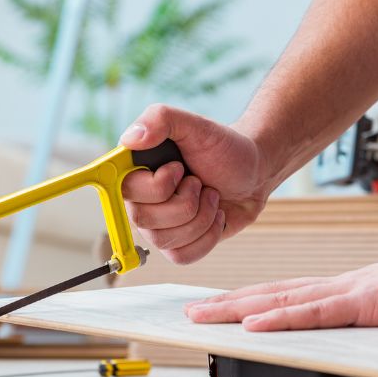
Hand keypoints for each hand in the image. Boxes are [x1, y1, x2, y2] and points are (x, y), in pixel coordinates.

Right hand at [120, 104, 272, 263]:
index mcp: (135, 169)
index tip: (179, 170)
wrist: (254, 173)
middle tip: (199, 182)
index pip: (124, 190)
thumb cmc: (223, 147)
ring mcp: (157, 225)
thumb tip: (129, 140)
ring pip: (165, 241)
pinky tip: (215, 216)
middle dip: (186, 202)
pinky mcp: (177, 244)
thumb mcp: (195, 125)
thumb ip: (159, 119)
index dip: (156, 186)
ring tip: (211, 195)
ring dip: (201, 217)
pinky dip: (207, 237)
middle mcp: (140, 199)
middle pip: (144, 220)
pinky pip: (181, 256)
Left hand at [183, 240, 377, 330]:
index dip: (253, 299)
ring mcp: (353, 291)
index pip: (290, 294)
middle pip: (276, 292)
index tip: (222, 305)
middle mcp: (343, 284)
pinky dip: (283, 317)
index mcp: (350, 288)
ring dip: (241, 308)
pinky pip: (317, 313)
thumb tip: (356, 341)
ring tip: (205, 315)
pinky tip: (255, 323)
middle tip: (192, 310)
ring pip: (285, 299)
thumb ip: (375, 324)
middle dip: (230, 301)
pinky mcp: (368, 303)